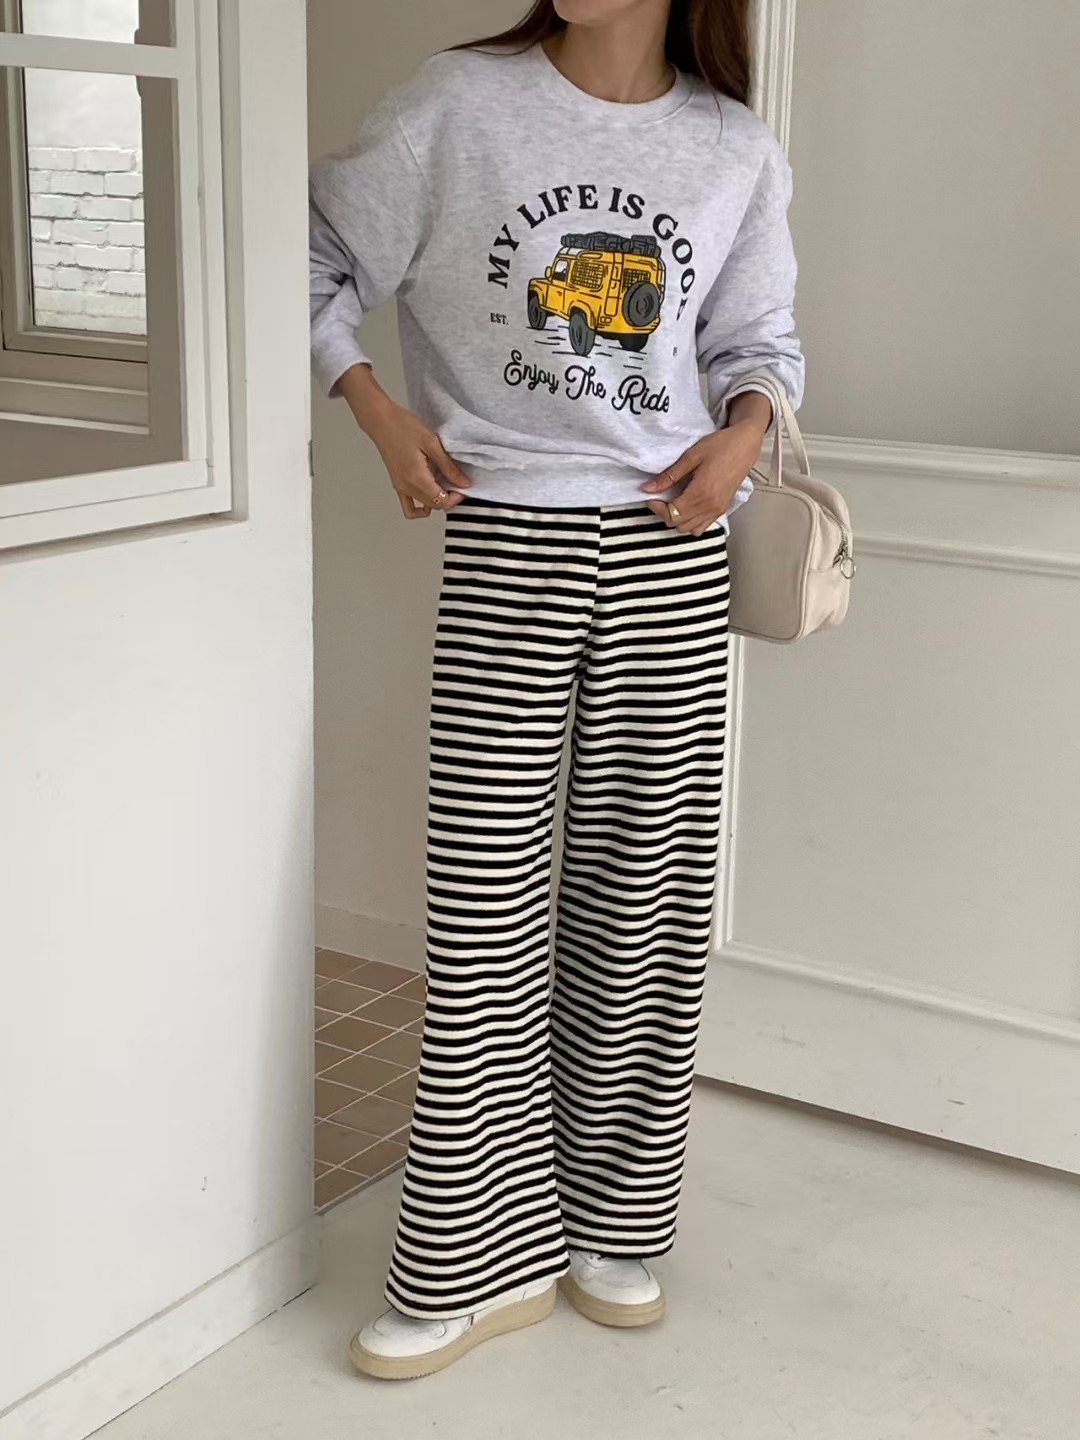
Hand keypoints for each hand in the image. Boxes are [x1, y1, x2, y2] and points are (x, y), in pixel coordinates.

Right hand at [337, 363, 471, 518]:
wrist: (380, 420)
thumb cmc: (403, 426)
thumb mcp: (432, 443)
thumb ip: (448, 466)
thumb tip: (464, 483)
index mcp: (416, 478)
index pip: (441, 501)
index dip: (455, 498)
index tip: (463, 486)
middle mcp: (407, 487)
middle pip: (434, 506)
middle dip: (449, 499)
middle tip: (457, 483)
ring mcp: (400, 487)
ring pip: (423, 506)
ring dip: (436, 501)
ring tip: (444, 486)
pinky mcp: (397, 483)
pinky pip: (408, 505)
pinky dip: (420, 505)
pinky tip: (429, 492)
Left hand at [642, 395, 771, 535]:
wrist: (745, 445)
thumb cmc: (720, 446)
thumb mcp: (691, 456)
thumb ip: (669, 475)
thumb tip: (648, 488)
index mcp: (700, 493)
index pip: (672, 514)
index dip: (657, 508)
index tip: (652, 497)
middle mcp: (710, 507)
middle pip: (678, 524)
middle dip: (665, 514)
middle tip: (661, 498)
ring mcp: (717, 510)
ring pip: (689, 529)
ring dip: (677, 519)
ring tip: (673, 502)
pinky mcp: (722, 509)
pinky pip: (702, 526)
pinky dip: (691, 522)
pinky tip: (687, 506)